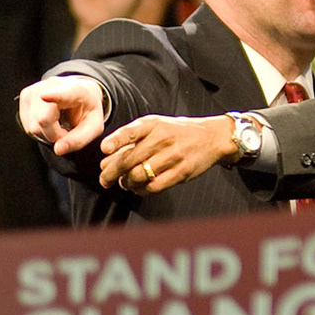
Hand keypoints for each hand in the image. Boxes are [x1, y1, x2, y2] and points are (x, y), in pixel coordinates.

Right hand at [21, 76, 109, 153]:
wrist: (80, 93)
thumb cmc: (87, 109)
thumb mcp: (93, 127)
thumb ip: (78, 140)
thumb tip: (58, 149)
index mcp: (75, 90)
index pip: (62, 93)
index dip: (53, 95)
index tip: (44, 95)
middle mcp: (52, 85)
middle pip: (43, 120)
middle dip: (54, 134)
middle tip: (65, 131)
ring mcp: (36, 89)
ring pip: (33, 126)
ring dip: (46, 133)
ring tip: (58, 124)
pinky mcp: (25, 96)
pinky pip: (27, 126)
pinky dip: (39, 129)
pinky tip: (49, 121)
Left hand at [98, 115, 237, 191]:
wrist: (211, 137)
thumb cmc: (177, 132)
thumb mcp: (156, 125)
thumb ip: (132, 139)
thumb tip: (106, 159)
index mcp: (154, 124)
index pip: (131, 131)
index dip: (116, 140)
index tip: (104, 149)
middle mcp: (162, 139)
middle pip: (129, 160)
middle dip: (111, 173)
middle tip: (104, 179)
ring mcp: (172, 156)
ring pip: (138, 176)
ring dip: (126, 183)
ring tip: (124, 182)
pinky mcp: (180, 172)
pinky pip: (153, 187)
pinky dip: (140, 190)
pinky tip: (138, 188)